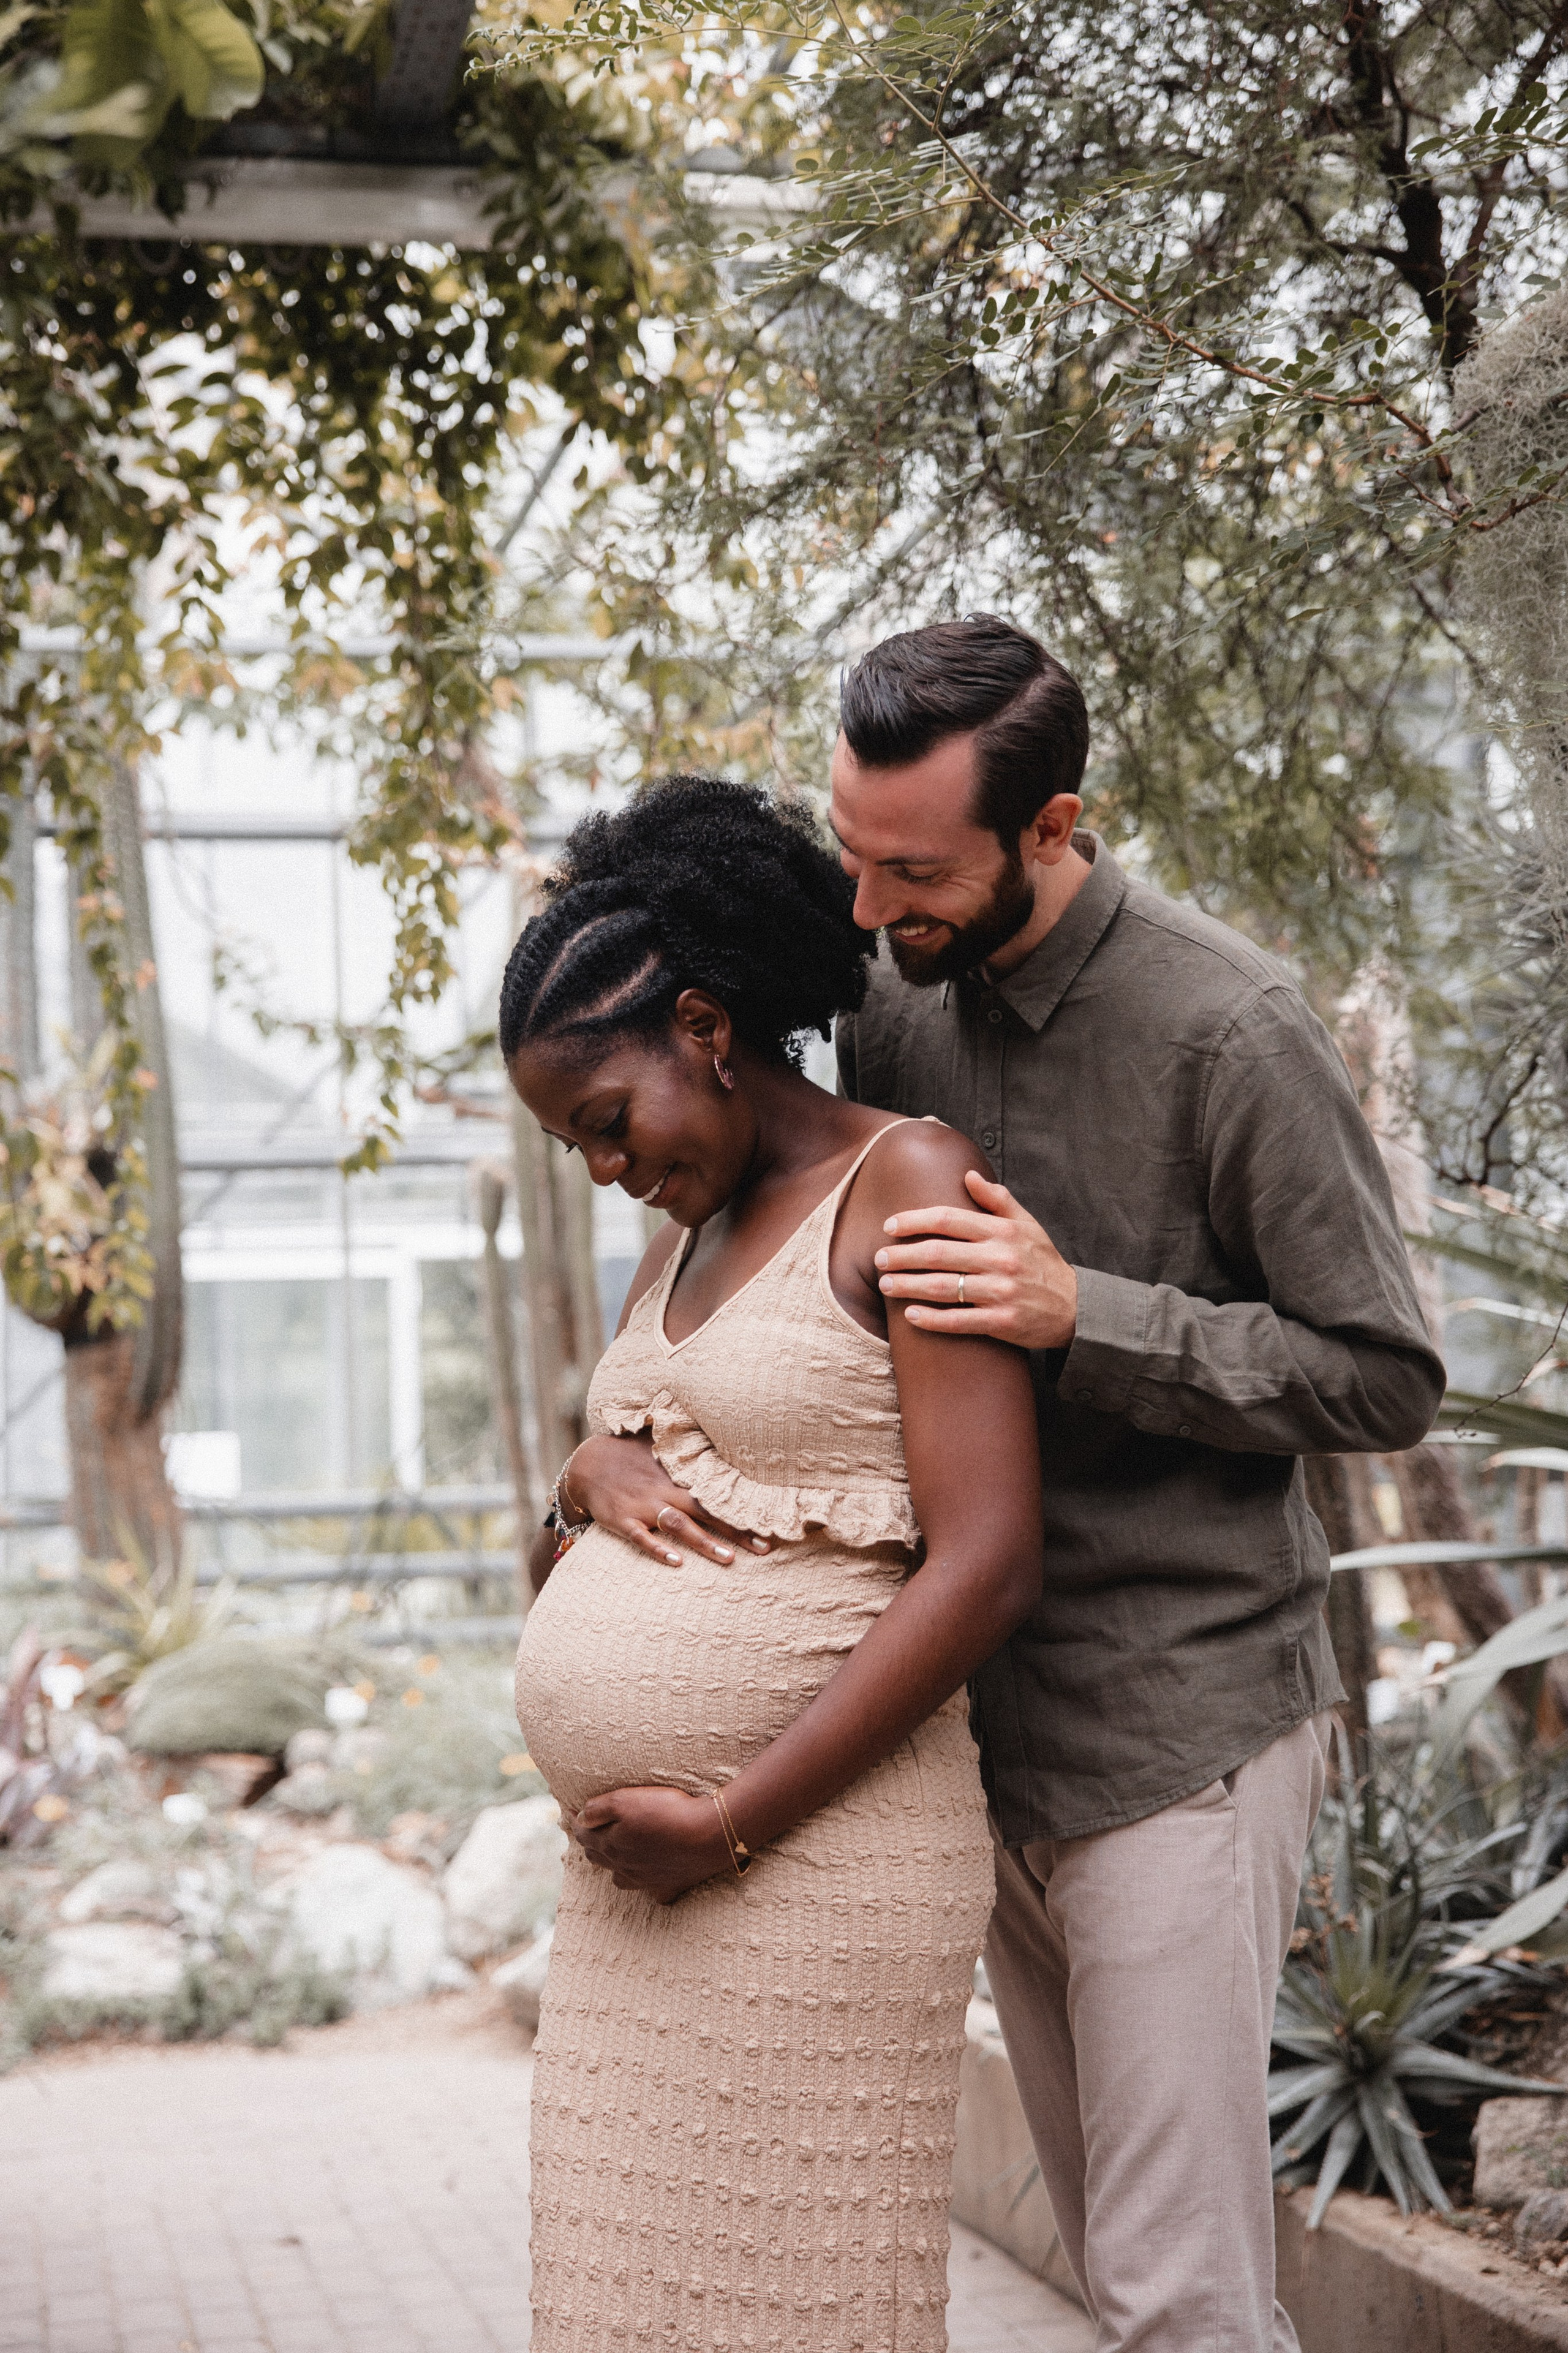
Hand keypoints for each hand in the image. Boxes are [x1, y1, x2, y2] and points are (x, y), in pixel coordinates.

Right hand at [566, 1431, 771, 1565]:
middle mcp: (665, 1491)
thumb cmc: (629, 1454)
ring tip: (730, 1560)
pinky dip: (659, 1549)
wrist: (587, 1464)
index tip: (770, 1519)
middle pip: (707, 1511)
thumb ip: (689, 1444)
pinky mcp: (623, 1521)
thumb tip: (721, 1430)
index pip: (717, 1492)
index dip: (744, 1507)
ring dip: (705, 1543)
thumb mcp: (660, 1444)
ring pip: (680, 1526)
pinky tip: (677, 1563)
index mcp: (678, 1475)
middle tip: (765, 1548)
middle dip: (737, 1530)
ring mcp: (644, 1507)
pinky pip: (643, 1538)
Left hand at [570, 1785, 732, 1903]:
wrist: (708, 1836)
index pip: (585, 1835)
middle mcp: (623, 1867)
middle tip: (592, 1832)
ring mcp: (645, 1881)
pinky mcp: (668, 1887)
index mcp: (611, 1844)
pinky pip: (652, 1891)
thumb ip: (598, 1809)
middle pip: (599, 1857)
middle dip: (592, 1844)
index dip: (579, 1823)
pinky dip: (648, 1883)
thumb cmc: (666, 1812)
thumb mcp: (626, 1800)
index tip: (575, 1813)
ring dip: (616, 1865)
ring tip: (617, 1853)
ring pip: (620, 1877)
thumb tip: (579, 1818)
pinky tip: (652, 1876)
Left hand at [873, 1168, 1077, 1349]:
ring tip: (885, 1285)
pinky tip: (910, 1316)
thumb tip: (968, 1175)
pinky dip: (932, 1319)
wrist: (1075, 1307)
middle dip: (902, 1256)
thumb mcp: (1027, 1224)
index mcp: (1002, 1232)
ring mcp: (1001, 1291)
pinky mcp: (1002, 1322)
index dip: (914, 1221)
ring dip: (908, 1286)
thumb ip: (997, 1199)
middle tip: (878, 1258)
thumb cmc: (1044, 1262)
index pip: (948, 1219)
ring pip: (943, 1287)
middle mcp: (1000, 1259)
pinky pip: (959, 1321)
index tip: (889, 1226)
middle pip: (938, 1253)